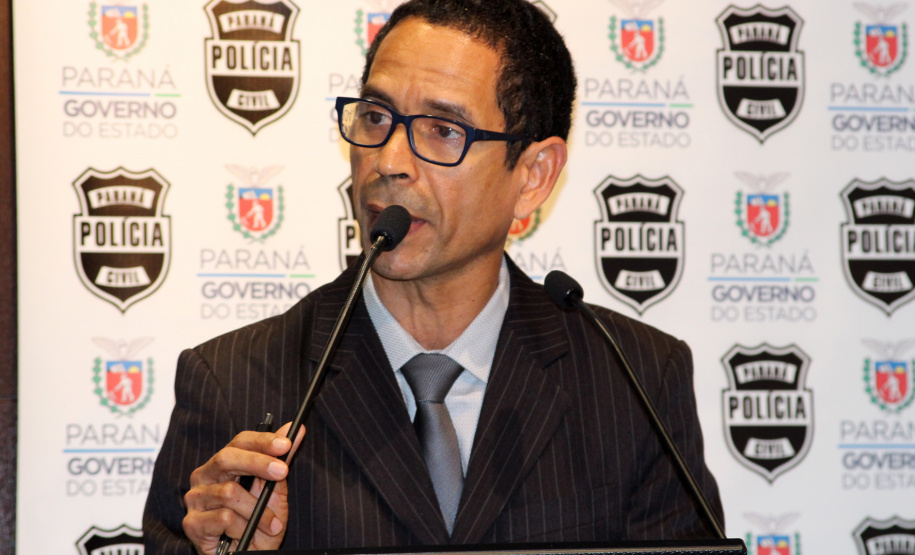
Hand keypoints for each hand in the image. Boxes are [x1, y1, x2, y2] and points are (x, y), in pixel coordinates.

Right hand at [182, 422, 305, 553]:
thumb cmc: (259, 523)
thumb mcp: (276, 491)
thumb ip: (282, 460)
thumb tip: (297, 429)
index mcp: (224, 464)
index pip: (239, 442)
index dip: (262, 440)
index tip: (285, 444)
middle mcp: (205, 477)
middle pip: (226, 458)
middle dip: (258, 463)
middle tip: (282, 472)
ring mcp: (196, 499)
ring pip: (229, 493)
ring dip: (257, 512)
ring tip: (271, 526)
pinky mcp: (192, 523)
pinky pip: (223, 518)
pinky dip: (243, 528)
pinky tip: (247, 536)